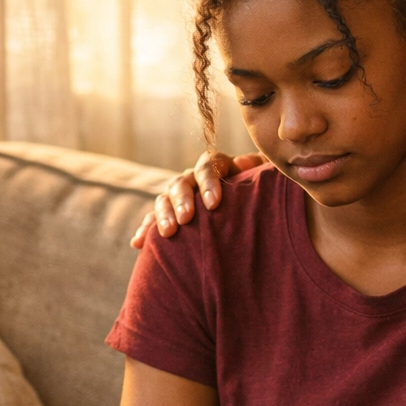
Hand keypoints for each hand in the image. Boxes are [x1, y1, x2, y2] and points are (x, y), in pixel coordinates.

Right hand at [130, 151, 264, 247]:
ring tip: (167, 233)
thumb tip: (243, 162)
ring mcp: (180, 196)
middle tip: (186, 219)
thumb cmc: (264, 193)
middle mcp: (195, 178)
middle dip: (182, 200)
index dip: (209, 182)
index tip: (213, 204)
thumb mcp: (267, 179)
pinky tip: (138, 243)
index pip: (208, 166)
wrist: (255, 210)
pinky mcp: (171, 215)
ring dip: (162, 214)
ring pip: (165, 199)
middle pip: (182, 182)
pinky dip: (146, 230)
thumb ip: (259, 169)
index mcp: (218, 166)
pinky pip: (154, 220)